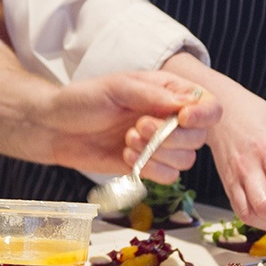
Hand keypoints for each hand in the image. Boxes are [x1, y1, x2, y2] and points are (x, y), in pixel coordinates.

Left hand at [44, 71, 218, 179]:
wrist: (57, 128)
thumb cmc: (85, 100)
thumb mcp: (118, 88)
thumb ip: (152, 95)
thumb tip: (186, 103)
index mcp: (169, 92)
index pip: (208, 105)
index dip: (202, 114)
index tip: (182, 118)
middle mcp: (170, 118)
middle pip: (199, 137)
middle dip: (170, 136)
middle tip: (138, 127)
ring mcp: (161, 144)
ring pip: (186, 160)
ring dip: (158, 154)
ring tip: (128, 140)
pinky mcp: (149, 165)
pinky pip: (170, 177)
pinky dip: (151, 170)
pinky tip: (127, 157)